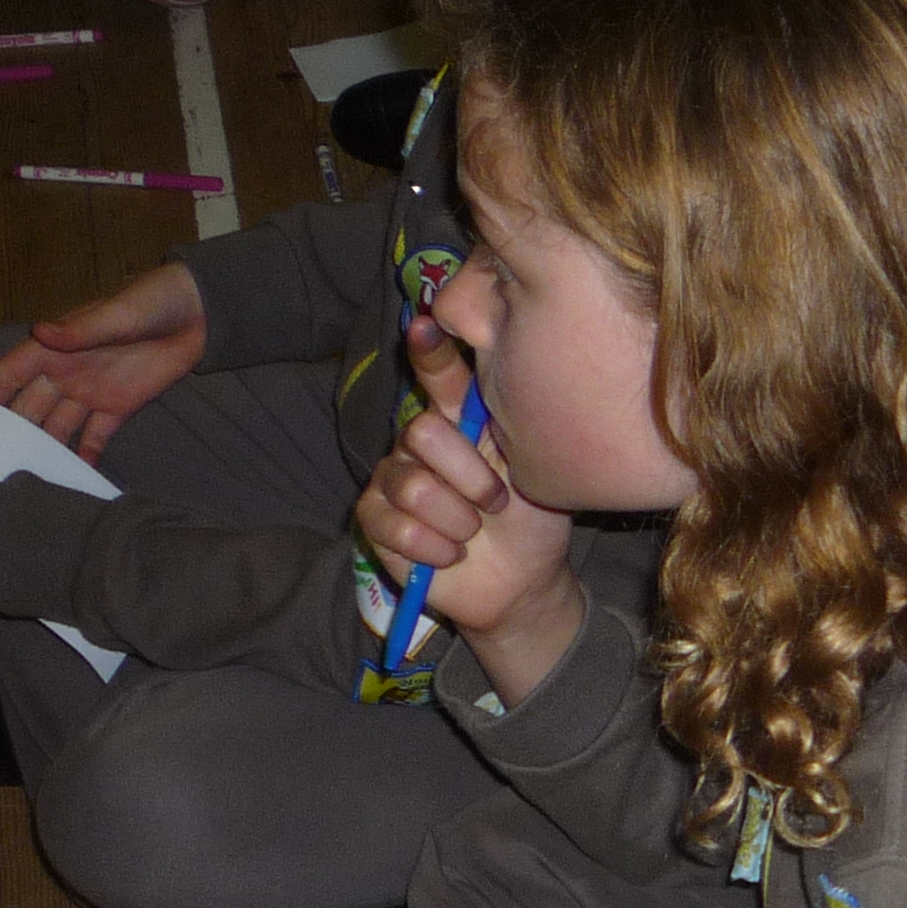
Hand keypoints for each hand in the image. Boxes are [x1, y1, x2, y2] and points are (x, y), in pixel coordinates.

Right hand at [0, 263, 206, 459]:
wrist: (197, 316)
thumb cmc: (150, 304)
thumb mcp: (116, 315)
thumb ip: (80, 330)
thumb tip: (39, 331)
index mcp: (55, 348)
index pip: (11, 372)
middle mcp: (65, 372)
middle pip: (29, 406)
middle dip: (12, 430)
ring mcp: (90, 391)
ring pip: (58, 424)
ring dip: (46, 446)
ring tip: (31, 475)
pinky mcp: (118, 407)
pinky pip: (95, 434)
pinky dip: (85, 453)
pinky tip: (75, 476)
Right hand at [353, 315, 580, 699]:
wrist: (521, 581)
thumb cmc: (529, 520)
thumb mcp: (532, 470)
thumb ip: (509, 424)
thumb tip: (512, 367)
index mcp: (457, 419)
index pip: (437, 372)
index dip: (430, 350)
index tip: (426, 326)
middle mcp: (418, 440)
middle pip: (423, 433)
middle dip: (471, 477)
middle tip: (495, 503)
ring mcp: (391, 477)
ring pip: (414, 486)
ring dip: (459, 521)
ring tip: (475, 533)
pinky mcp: (374, 519)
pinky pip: (395, 526)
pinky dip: (435, 548)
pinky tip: (452, 555)